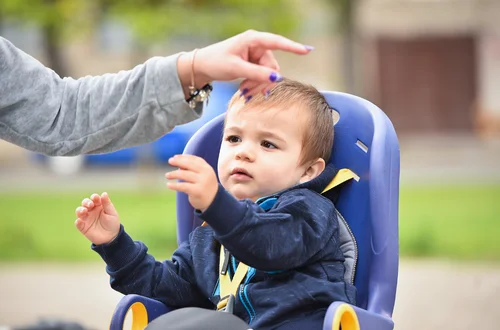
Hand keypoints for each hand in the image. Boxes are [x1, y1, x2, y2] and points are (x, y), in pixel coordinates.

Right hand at [74, 192, 120, 244]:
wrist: (111, 237)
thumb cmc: (112, 223)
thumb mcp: (112, 213)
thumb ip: (107, 204)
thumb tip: (104, 193)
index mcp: (99, 205)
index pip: (94, 199)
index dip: (94, 197)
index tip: (95, 198)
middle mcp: (91, 210)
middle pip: (85, 203)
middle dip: (86, 202)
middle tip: (90, 205)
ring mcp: (87, 218)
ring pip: (79, 212)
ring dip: (80, 210)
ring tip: (84, 211)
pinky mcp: (83, 227)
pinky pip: (78, 224)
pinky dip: (78, 222)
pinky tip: (80, 221)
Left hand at [166, 154, 217, 210]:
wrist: (213, 201)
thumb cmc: (204, 186)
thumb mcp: (201, 175)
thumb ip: (192, 168)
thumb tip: (177, 161)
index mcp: (207, 168)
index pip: (194, 159)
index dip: (184, 157)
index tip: (175, 157)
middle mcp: (206, 173)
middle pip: (190, 165)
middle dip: (179, 162)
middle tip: (170, 161)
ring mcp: (203, 182)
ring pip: (185, 175)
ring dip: (174, 174)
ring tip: (167, 175)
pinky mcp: (198, 191)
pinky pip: (183, 186)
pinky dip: (175, 185)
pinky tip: (168, 185)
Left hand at [177, 29, 313, 98]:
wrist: (201, 67)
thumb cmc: (215, 62)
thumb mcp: (236, 68)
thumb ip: (256, 73)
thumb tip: (276, 79)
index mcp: (252, 39)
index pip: (277, 42)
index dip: (293, 47)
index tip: (308, 50)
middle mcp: (256, 45)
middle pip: (272, 66)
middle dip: (263, 81)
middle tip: (248, 93)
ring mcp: (255, 55)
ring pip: (267, 74)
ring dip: (257, 85)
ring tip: (244, 92)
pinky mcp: (252, 64)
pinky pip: (261, 76)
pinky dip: (254, 85)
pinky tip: (244, 90)